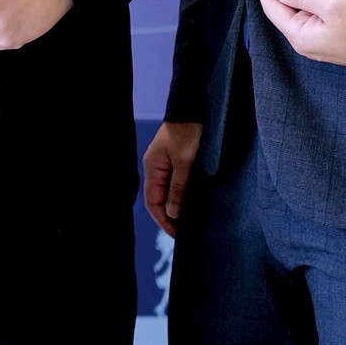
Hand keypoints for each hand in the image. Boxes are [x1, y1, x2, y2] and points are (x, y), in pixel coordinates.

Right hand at [143, 120, 201, 236]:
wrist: (193, 109)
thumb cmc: (188, 134)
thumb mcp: (184, 163)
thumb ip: (178, 188)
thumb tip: (172, 214)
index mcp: (152, 168)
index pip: (153, 202)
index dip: (163, 220)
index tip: (177, 234)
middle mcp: (155, 168)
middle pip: (158, 199)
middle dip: (169, 216)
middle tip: (184, 232)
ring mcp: (164, 164)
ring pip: (166, 192)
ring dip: (175, 207)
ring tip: (188, 222)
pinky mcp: (174, 161)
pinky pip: (173, 184)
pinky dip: (179, 196)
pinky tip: (189, 203)